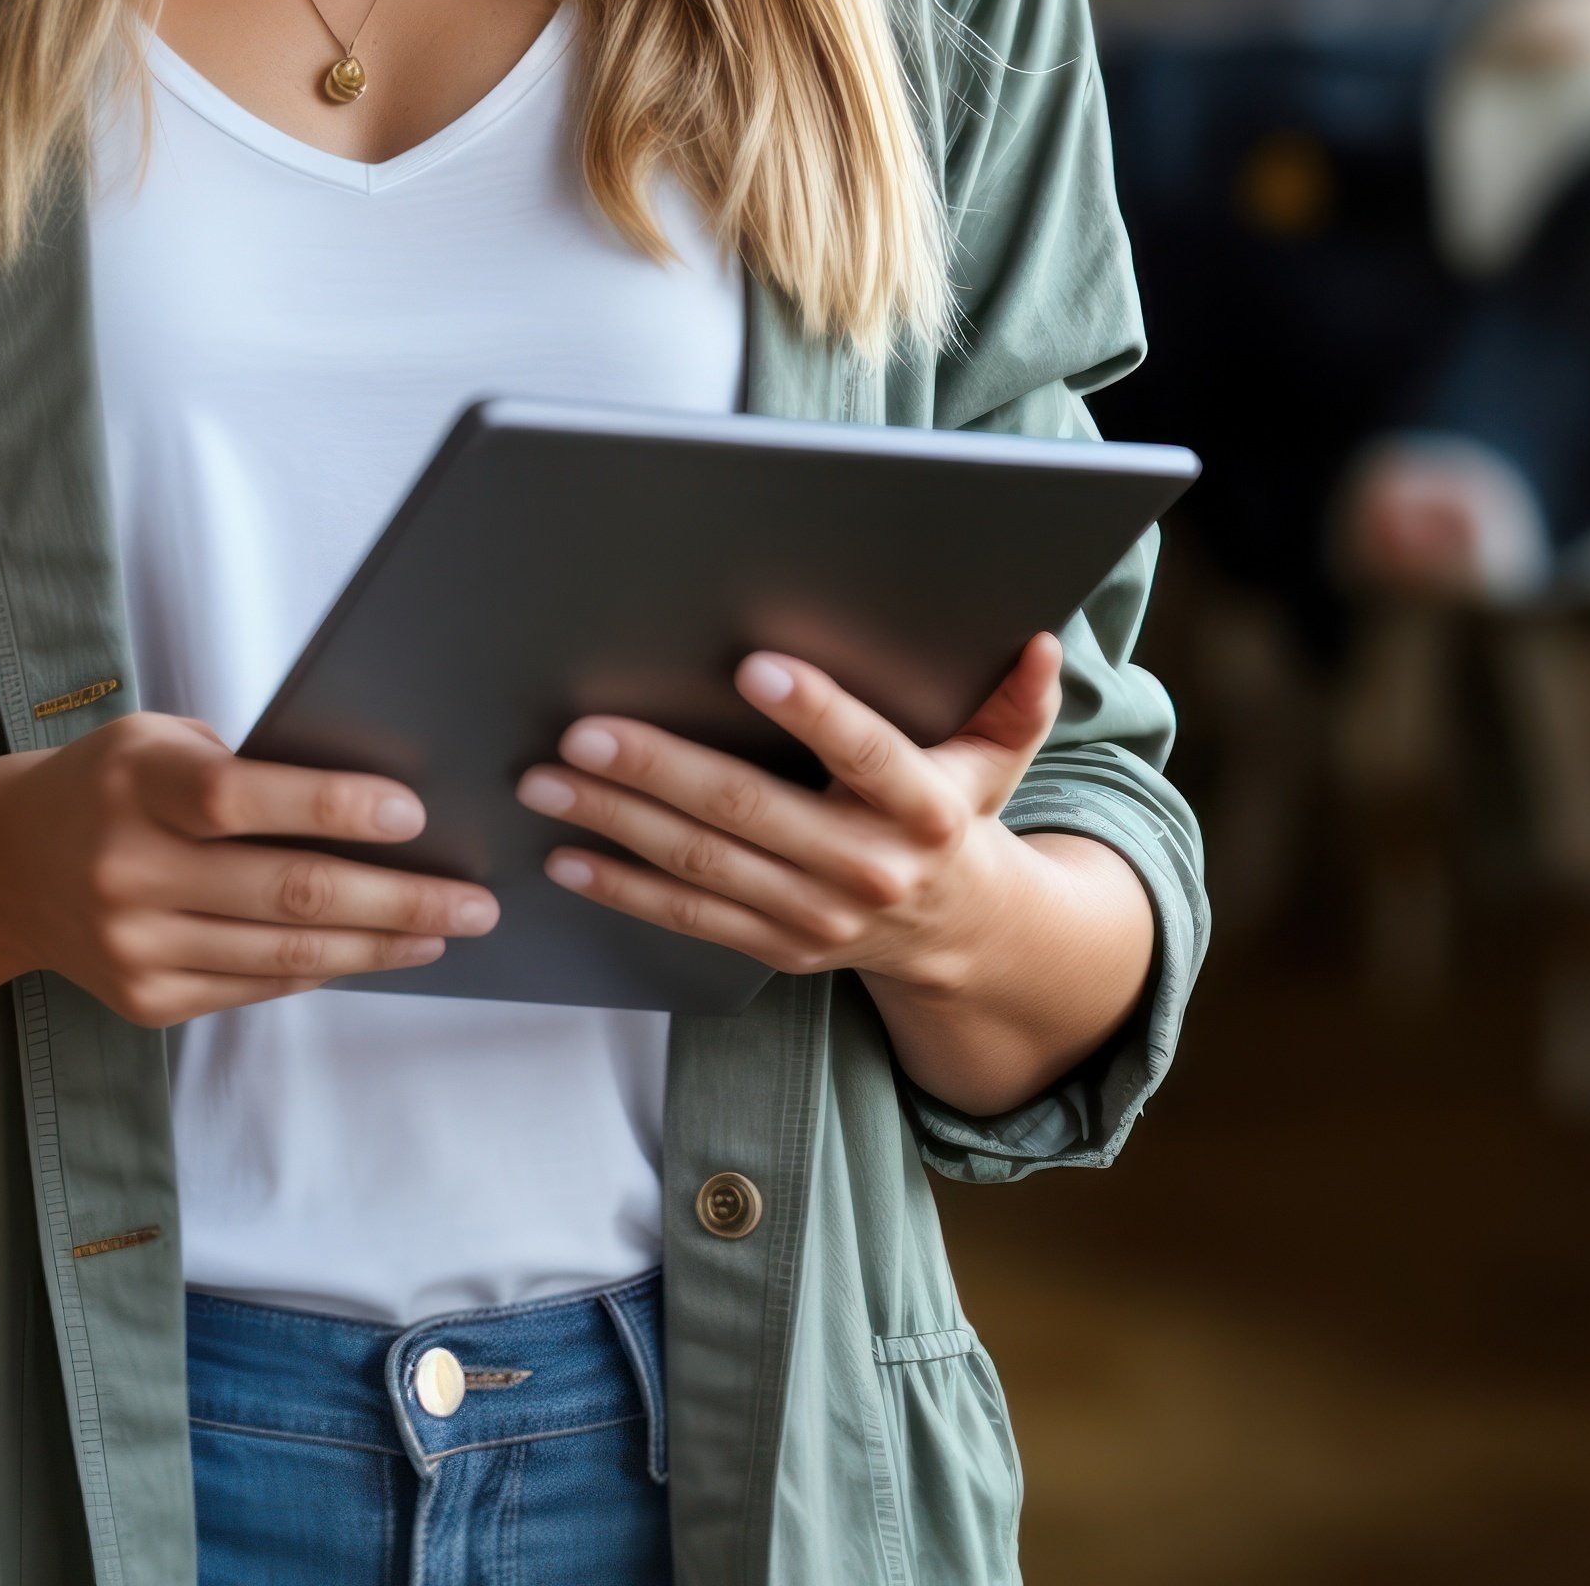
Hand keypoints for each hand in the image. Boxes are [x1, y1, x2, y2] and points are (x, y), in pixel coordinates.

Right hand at [0, 715, 497, 1029]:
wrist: (5, 865)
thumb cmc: (110, 784)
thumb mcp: (157, 741)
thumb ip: (246, 767)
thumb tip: (372, 805)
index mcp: (137, 786)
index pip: (243, 800)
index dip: (332, 808)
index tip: (414, 814)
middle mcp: (128, 870)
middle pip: (287, 892)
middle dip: (399, 899)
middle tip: (476, 901)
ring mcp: (134, 946)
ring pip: (286, 953)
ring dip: (381, 945)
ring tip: (446, 931)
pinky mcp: (144, 1000)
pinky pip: (258, 986)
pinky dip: (325, 968)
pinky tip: (374, 952)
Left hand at [520, 642, 1060, 989]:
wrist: (966, 941)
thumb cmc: (961, 820)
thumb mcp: (998, 762)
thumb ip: (1016, 702)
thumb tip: (1043, 643)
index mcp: (923, 808)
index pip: (868, 752)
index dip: (816, 711)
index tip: (753, 664)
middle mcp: (866, 866)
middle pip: (751, 811)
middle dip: (660, 768)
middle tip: (584, 730)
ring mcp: (815, 915)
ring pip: (701, 865)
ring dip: (615, 820)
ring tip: (546, 779)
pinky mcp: (776, 946)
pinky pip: (687, 918)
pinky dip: (620, 887)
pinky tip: (566, 853)